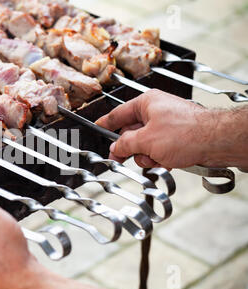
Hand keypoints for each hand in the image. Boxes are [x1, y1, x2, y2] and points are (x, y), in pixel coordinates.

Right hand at [95, 89, 218, 168]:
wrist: (216, 142)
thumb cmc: (187, 133)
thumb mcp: (146, 140)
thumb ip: (124, 144)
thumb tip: (115, 149)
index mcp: (146, 103)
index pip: (118, 114)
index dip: (105, 124)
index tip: (96, 128)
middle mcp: (156, 111)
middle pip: (131, 132)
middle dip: (131, 148)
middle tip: (122, 157)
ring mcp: (167, 125)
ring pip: (144, 144)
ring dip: (146, 156)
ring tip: (156, 158)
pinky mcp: (176, 137)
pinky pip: (158, 150)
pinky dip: (159, 158)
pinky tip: (166, 161)